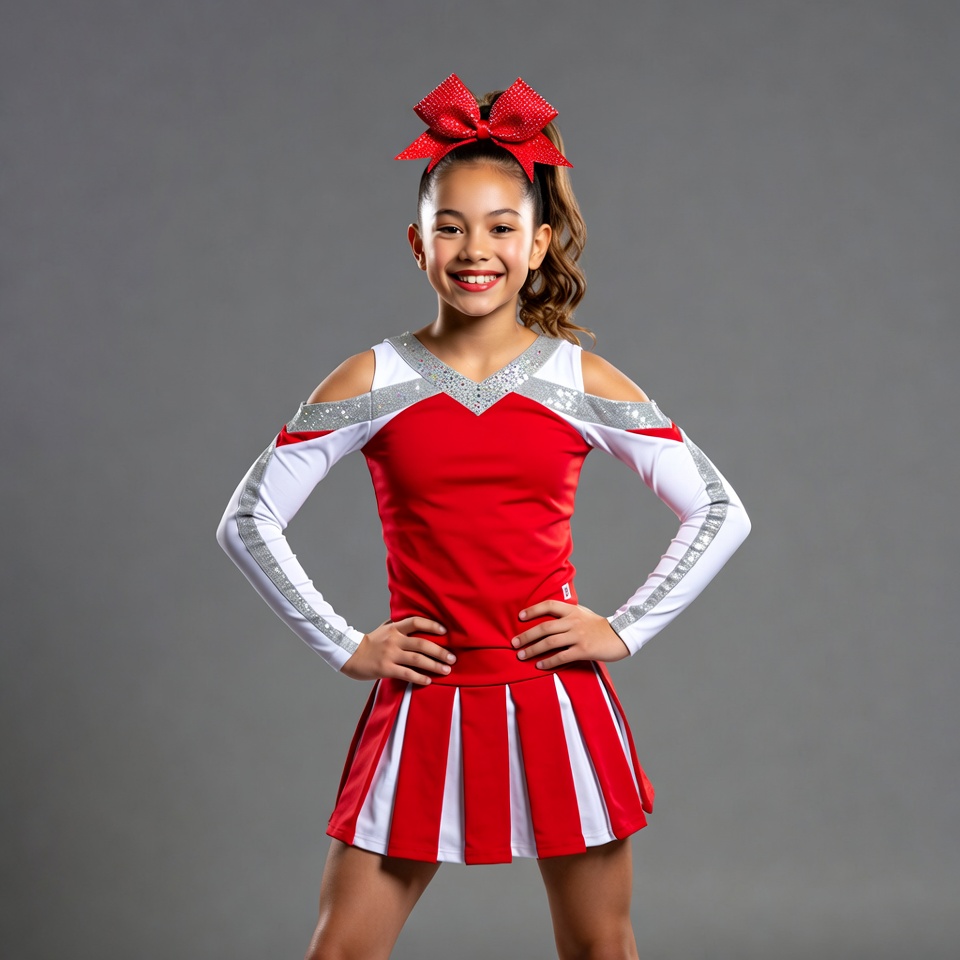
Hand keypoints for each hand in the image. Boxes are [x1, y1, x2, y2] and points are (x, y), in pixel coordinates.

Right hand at [342, 616, 455, 684]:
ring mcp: (390, 655)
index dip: (432, 625)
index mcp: (394, 628)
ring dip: (434, 665)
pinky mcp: (386, 669)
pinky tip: (428, 681)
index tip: (445, 631)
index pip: (416, 622)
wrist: (349, 654)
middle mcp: (394, 640)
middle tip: (453, 658)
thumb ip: (398, 624)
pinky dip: (419, 677)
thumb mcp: (383, 628)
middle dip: (440, 651)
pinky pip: (406, 674)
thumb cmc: (370, 642)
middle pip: (422, 643)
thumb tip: (415, 621)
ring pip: (417, 659)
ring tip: (447, 670)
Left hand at [511, 601, 629, 669]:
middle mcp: (573, 622)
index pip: (549, 605)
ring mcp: (578, 636)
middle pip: (544, 627)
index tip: (520, 617)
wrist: (620, 636)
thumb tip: (549, 616)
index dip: (533, 610)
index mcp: (572, 611)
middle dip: (526, 636)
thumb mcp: (583, 614)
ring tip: (521, 655)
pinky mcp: (583, 650)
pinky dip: (548, 661)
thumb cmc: (600, 626)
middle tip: (513, 642)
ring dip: (533, 650)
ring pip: (550, 642)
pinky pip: (561, 656)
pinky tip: (539, 665)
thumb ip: (568, 614)